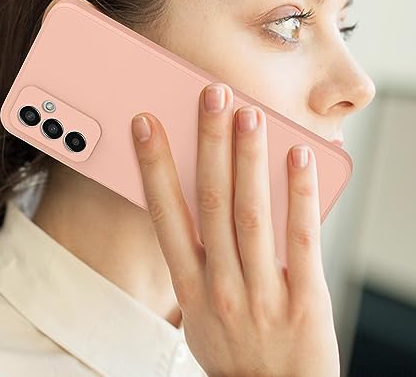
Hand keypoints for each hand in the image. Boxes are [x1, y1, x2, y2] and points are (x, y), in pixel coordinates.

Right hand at [130, 82, 339, 376]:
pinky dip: (298, 196)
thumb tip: (197, 203)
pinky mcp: (304, 299)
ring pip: (251, 213)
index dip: (153, 166)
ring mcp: (262, 292)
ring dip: (248, 159)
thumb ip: (197, 261)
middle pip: (211, 201)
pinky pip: (300, 240)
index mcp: (190, 286)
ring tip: (250, 114)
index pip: (164, 214)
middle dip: (208, 143)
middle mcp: (220, 285)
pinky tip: (298, 159)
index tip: (146, 125)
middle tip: (211, 97)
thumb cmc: (231, 351)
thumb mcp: (197, 311)